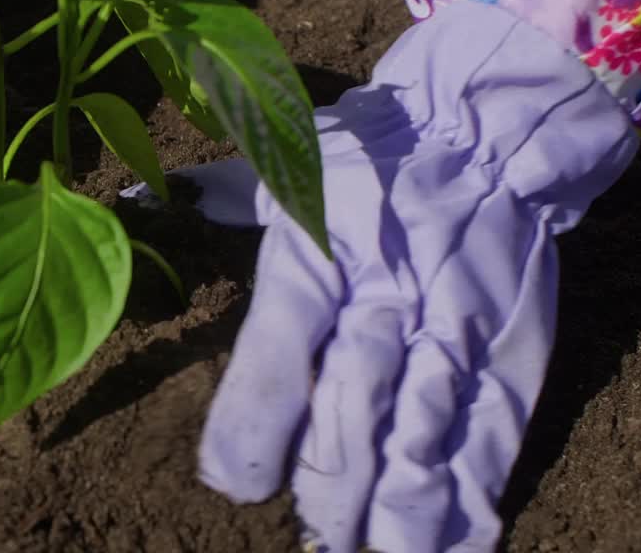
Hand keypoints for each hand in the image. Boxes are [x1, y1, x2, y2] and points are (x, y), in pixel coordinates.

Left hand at [126, 2, 638, 550]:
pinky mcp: (507, 351)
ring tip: (372, 550)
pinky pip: (491, 434)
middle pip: (353, 409)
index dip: (256, 423)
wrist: (491, 130)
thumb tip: (134, 200)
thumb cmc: (372, 152)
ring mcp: (450, 330)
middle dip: (330, 485)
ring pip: (422, 433)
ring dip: (397, 506)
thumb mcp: (287, 165)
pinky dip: (471, 496)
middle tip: (312, 535)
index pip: (280, 348)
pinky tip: (453, 544)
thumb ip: (212, 196)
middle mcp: (382, 298)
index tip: (233, 481)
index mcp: (317, 252)